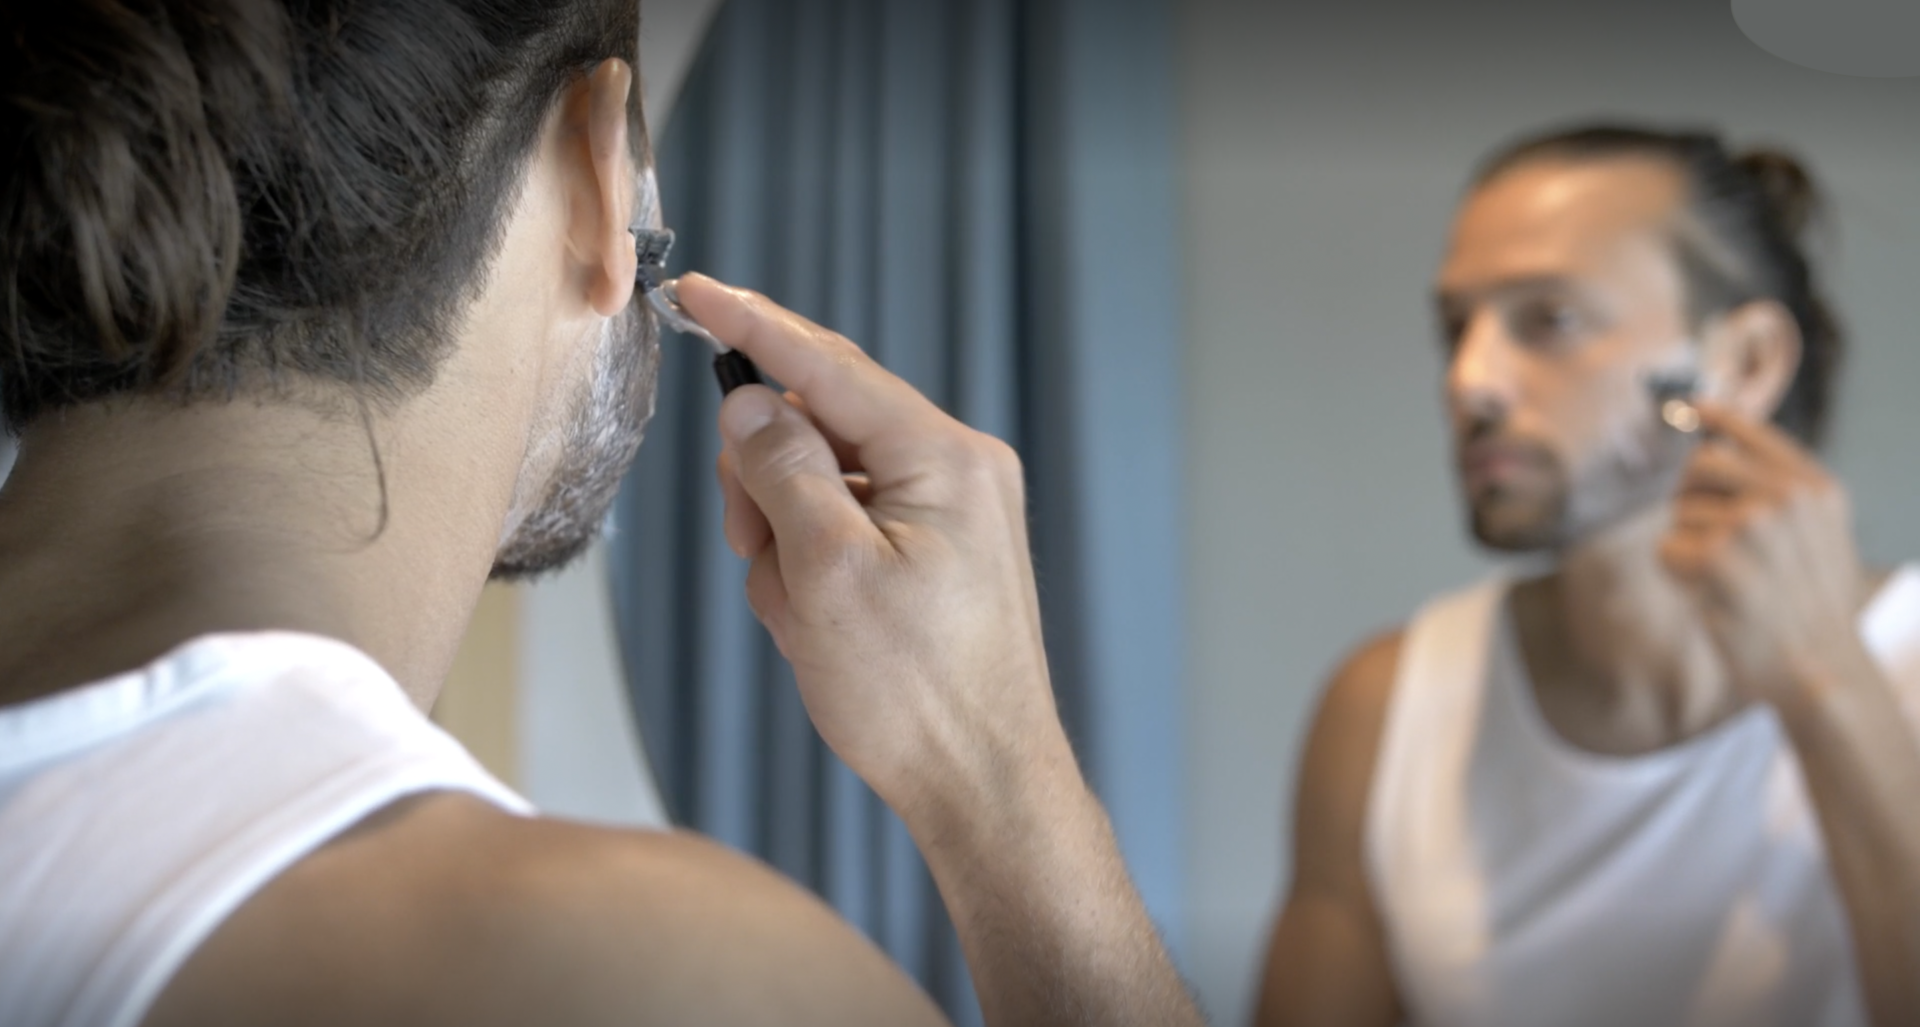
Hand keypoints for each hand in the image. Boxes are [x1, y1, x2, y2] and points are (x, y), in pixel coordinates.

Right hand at [673, 274, 1068, 813]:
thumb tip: (749, 403)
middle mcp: (956, 471)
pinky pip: (843, 533)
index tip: (693, 291)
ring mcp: (948, 515)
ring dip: (785, 546)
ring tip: (804, 617)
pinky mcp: (934, 556)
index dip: (752, 325)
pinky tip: (821, 630)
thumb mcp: (826, 572)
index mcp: (944, 457)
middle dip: (766, 487)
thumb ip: (783, 469)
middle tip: (758, 552)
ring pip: (820, 488)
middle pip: (817, 427)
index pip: (829, 363)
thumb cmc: (918, 694)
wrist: (982, 785)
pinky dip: (812, 573)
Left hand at [1659, 402, 1872, 704]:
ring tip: (1725, 579)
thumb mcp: (1817, 535)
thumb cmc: (1809, 606)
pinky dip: (1677, 576)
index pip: (1754, 432)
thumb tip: (1713, 448)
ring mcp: (1754, 525)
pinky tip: (1712, 596)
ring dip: (1687, 545)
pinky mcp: (1719, 560)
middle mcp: (1787, 496)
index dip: (1716, 417)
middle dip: (1690, 497)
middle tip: (1708, 541)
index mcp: (1815, 486)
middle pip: (1701, 464)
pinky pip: (1666, 550)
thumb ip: (1777, 491)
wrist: (1820, 667)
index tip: (1688, 406)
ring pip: (1679, 511)